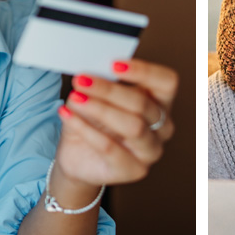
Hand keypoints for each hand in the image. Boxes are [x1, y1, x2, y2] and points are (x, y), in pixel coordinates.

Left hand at [54, 59, 177, 189]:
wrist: (78, 156)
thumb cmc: (93, 121)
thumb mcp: (97, 96)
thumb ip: (102, 81)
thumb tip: (93, 69)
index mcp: (160, 102)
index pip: (167, 82)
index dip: (144, 71)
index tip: (114, 64)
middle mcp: (162, 127)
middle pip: (142, 104)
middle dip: (108, 90)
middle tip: (82, 80)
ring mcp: (151, 151)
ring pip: (132, 126)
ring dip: (99, 109)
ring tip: (75, 98)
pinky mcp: (134, 170)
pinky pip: (110, 147)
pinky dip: (85, 128)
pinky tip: (68, 114)